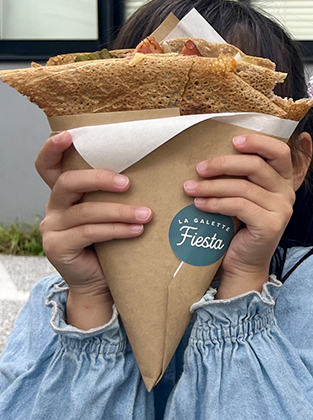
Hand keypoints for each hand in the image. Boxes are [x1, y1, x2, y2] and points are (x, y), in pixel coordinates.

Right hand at [36, 131, 152, 328]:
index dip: (52, 148)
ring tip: (147, 215)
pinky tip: (137, 231)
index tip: (69, 135)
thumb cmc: (114, 244)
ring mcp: (53, 228)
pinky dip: (116, 230)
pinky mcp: (58, 247)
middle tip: (128, 183)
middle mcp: (54, 207)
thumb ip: (119, 195)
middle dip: (99, 179)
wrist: (103, 283)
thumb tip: (157, 171)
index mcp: (66, 194)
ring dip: (120, 211)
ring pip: (85, 211)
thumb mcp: (114, 214)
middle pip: (68, 182)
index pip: (48, 166)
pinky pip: (89, 233)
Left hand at [183, 134, 303, 298]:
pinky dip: (215, 203)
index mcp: (283, 180)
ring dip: (212, 185)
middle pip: (257, 165)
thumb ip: (240, 176)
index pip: (280, 151)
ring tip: (190, 188)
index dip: (258, 142)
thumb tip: (211, 153)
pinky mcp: (271, 225)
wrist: (241, 263)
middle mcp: (287, 193)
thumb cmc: (237, 227)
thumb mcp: (241, 194)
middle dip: (224, 163)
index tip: (233, 140)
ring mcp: (282, 210)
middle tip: (199, 168)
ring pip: (243, 187)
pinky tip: (200, 204)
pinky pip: (239, 205)